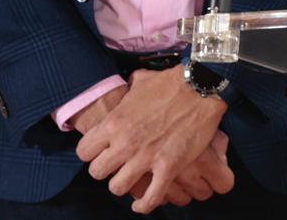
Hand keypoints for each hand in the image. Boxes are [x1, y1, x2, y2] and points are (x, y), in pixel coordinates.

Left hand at [75, 66, 229, 213]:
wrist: (202, 86)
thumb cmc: (172, 82)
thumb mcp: (141, 82)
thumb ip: (127, 89)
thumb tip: (127, 85)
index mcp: (114, 123)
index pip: (84, 151)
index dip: (92, 153)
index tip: (102, 151)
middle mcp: (125, 143)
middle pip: (97, 172)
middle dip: (106, 170)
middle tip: (117, 165)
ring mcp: (146, 157)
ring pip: (118, 187)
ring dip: (123, 185)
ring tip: (131, 180)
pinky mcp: (169, 167)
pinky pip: (149, 198)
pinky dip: (144, 204)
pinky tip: (142, 203)